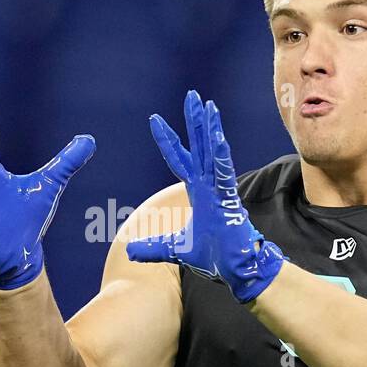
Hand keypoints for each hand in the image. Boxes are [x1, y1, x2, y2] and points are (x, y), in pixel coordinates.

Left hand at [126, 89, 285, 302]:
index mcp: (198, 192)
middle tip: (193, 96)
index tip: (155, 120)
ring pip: (213, 154)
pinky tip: (218, 138)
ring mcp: (220, 191)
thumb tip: (130, 251)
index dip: (169, 140)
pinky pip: (224, 174)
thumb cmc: (214, 257)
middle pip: (199, 147)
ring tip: (208, 107)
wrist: (236, 270)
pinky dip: (220, 157)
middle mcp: (209, 186)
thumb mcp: (176, 249)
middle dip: (195, 122)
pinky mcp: (229, 201)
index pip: (180, 160)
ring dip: (210, 130)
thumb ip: (154, 247)